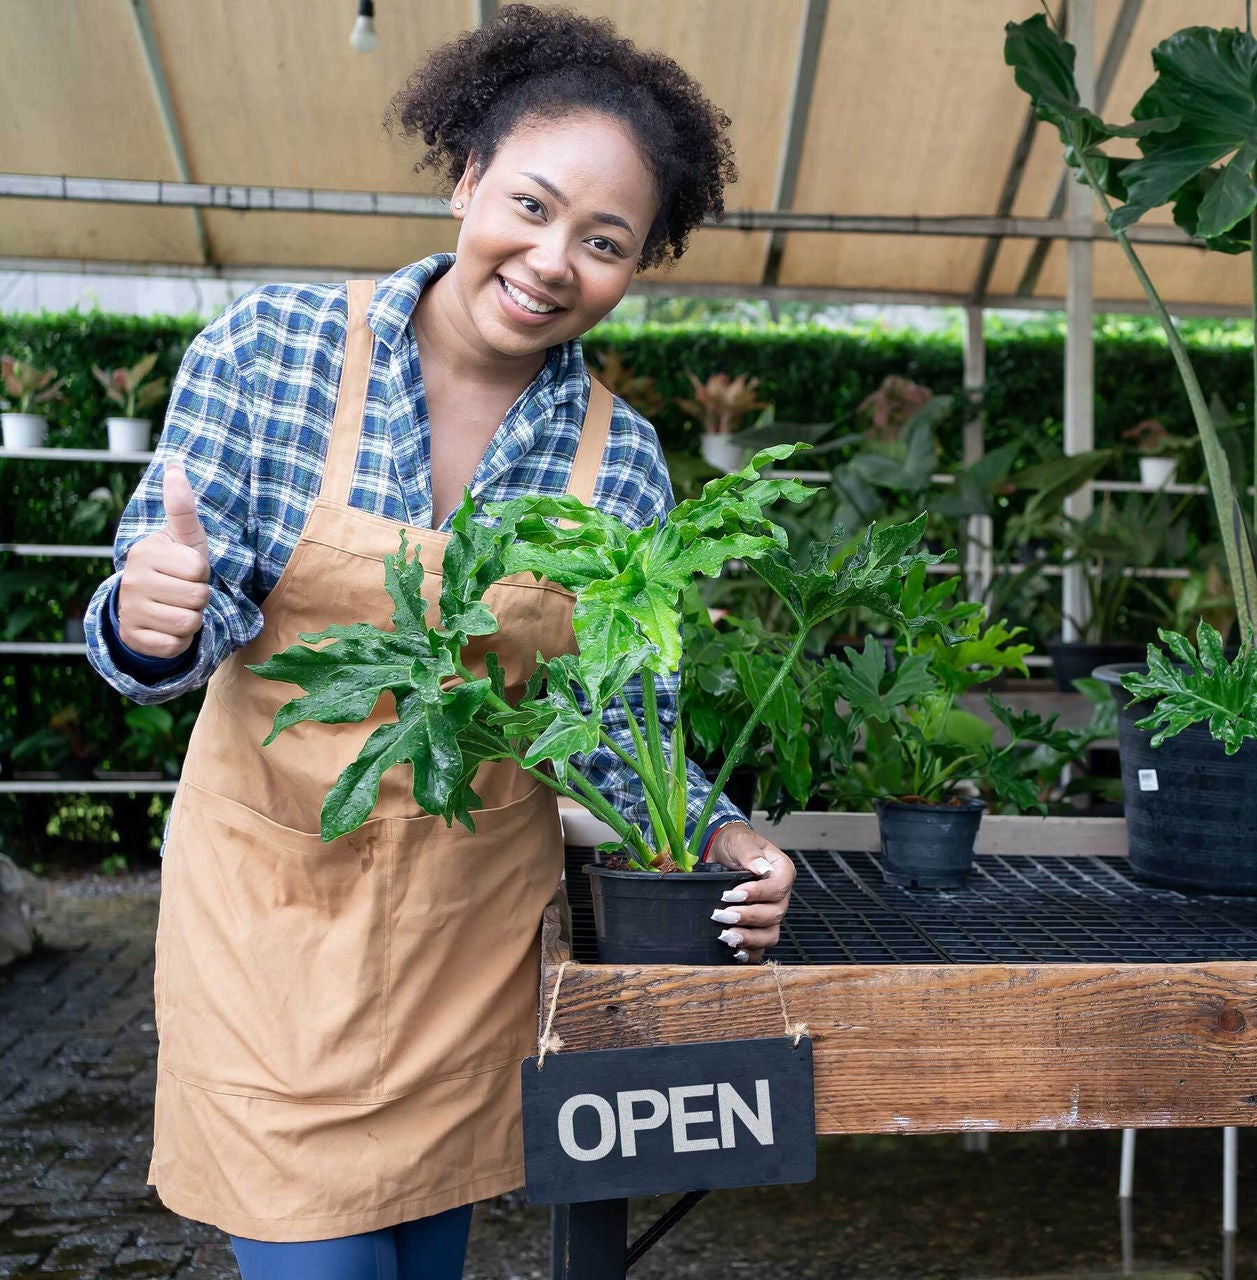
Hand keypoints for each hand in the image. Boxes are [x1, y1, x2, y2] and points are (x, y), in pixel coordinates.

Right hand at [117, 462, 210, 658]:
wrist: (146, 604)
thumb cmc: (175, 566)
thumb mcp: (184, 538)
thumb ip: (182, 507)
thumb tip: (174, 464)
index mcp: (145, 552)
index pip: (199, 570)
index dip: (202, 573)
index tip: (187, 571)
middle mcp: (132, 580)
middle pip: (198, 598)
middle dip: (199, 598)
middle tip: (182, 591)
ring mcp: (129, 610)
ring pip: (189, 623)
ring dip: (192, 620)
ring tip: (177, 608)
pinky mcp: (133, 638)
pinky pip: (176, 645)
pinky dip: (180, 641)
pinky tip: (167, 628)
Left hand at [704, 822, 794, 963]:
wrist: (719, 852)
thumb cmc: (733, 844)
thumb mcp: (739, 840)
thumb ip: (749, 853)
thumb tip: (762, 868)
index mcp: (782, 872)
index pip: (778, 888)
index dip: (758, 894)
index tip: (733, 894)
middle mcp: (780, 896)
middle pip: (774, 914)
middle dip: (747, 916)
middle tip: (721, 914)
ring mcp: (770, 914)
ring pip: (770, 935)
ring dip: (748, 938)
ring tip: (725, 935)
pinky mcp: (758, 928)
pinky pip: (760, 947)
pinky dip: (749, 952)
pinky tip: (733, 951)